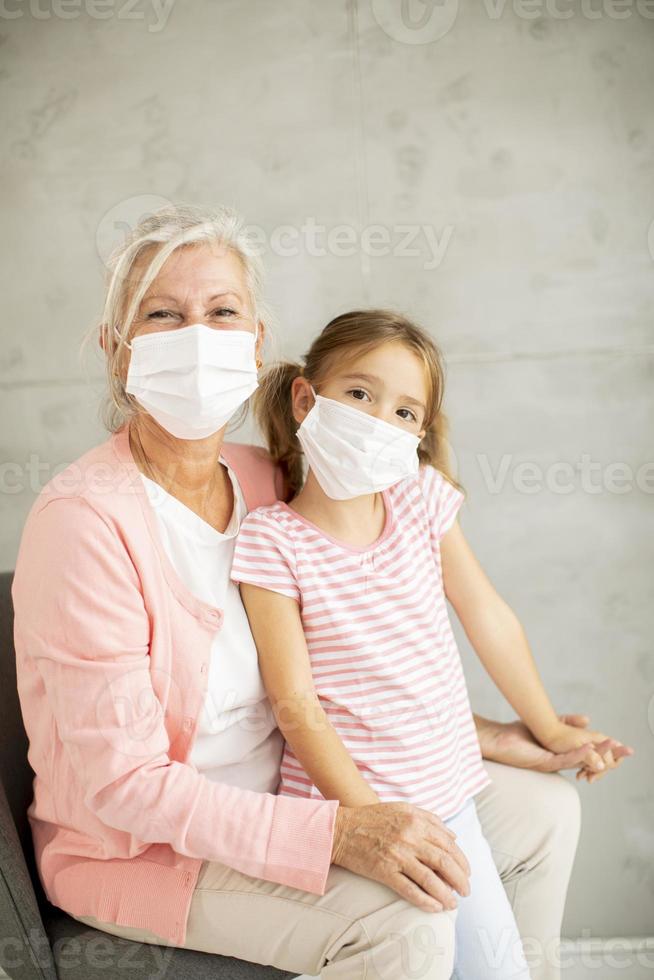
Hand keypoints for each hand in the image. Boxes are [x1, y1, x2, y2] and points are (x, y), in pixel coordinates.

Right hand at [331, 801, 470, 912]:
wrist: (342, 829)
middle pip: (444, 862)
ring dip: (446, 895)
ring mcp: (397, 856)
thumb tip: (453, 836)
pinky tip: (435, 907)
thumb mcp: (403, 809)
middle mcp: (410, 837)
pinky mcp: (384, 872)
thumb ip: (429, 819)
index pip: (449, 844)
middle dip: (460, 880)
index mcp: (416, 821)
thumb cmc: (373, 818)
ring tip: (453, 904)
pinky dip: (426, 901)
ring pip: (431, 879)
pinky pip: (410, 890)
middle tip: (466, 891)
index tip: (467, 872)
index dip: (462, 861)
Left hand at [477, 713, 633, 778]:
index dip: (608, 752)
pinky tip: (589, 748)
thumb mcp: (548, 724)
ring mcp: (553, 763)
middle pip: (592, 763)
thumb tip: (588, 719)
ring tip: (612, 747)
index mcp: (563, 755)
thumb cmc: (519, 734)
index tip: (624, 746)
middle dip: (610, 757)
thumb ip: (568, 723)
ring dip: (599, 755)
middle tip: (625, 750)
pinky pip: (565, 761)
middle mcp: (561, 762)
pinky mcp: (544, 762)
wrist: (498, 739)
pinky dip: (578, 755)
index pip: (592, 756)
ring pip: (582, 762)